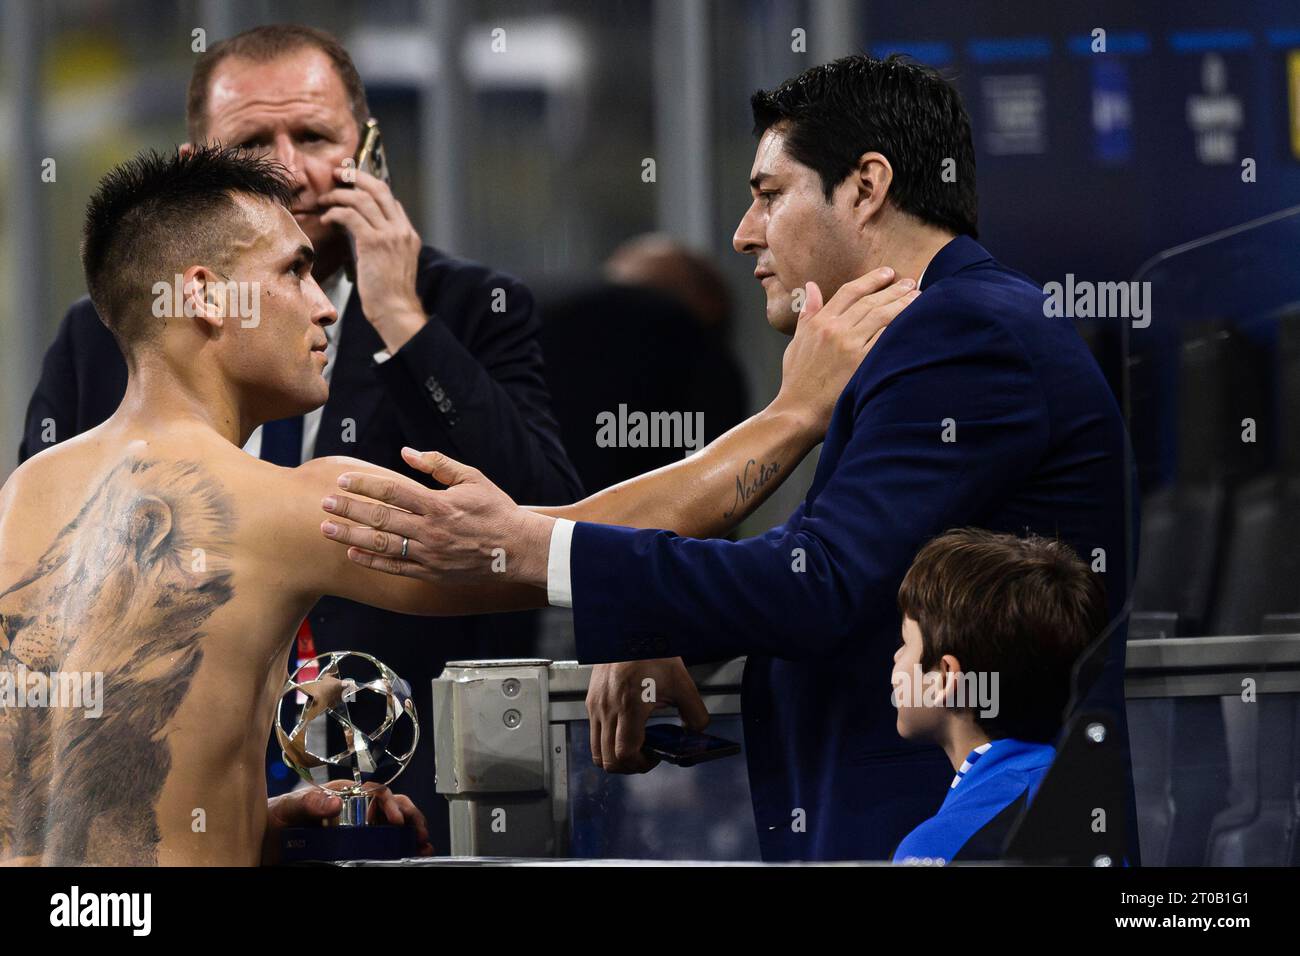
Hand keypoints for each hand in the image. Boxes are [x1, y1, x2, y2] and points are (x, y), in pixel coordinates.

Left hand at [261, 782, 433, 863]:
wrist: (261, 845)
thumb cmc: (271, 821)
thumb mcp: (286, 809)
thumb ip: (307, 801)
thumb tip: (335, 800)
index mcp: (339, 795)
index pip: (374, 792)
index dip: (391, 803)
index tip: (396, 819)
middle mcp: (351, 809)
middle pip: (389, 806)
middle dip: (409, 815)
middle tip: (418, 830)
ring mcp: (354, 828)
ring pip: (391, 824)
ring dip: (410, 830)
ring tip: (421, 841)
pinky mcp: (352, 846)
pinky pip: (381, 842)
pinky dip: (401, 844)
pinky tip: (412, 849)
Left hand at [319, 168, 424, 351]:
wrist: (396, 310)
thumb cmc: (391, 294)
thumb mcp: (394, 263)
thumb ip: (385, 244)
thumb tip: (365, 232)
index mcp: (408, 234)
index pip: (390, 200)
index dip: (369, 188)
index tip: (352, 186)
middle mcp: (401, 229)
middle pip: (379, 189)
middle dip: (356, 176)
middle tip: (338, 173)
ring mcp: (389, 235)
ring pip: (362, 199)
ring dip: (339, 195)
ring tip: (325, 200)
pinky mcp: (373, 243)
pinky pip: (350, 216)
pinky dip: (335, 213)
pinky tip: (326, 219)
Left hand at [320, 447, 554, 587]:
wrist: (517, 549)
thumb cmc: (497, 510)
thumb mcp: (472, 478)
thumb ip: (438, 464)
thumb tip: (407, 453)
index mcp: (439, 504)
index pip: (392, 491)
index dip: (365, 484)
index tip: (344, 480)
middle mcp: (430, 531)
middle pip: (379, 518)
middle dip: (348, 509)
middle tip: (325, 502)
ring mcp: (429, 554)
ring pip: (381, 545)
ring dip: (350, 536)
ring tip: (327, 529)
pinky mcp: (431, 572)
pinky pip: (394, 567)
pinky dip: (371, 561)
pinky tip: (352, 554)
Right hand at [586, 658, 708, 772]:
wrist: (632, 630)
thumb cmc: (654, 652)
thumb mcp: (682, 684)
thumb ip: (695, 714)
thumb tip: (695, 733)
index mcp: (630, 706)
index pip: (624, 754)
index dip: (639, 765)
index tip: (653, 758)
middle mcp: (607, 709)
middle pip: (606, 759)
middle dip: (627, 766)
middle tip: (644, 758)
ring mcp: (596, 705)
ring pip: (595, 749)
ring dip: (613, 756)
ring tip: (633, 746)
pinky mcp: (591, 700)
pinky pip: (593, 732)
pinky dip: (606, 740)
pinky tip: (626, 728)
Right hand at [772, 266, 919, 433]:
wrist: (798, 411)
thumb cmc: (797, 381)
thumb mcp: (796, 343)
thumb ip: (807, 314)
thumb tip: (811, 287)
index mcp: (819, 323)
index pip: (849, 292)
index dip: (871, 279)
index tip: (888, 273)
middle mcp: (834, 330)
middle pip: (870, 301)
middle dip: (893, 289)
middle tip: (910, 283)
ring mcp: (849, 346)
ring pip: (881, 316)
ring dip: (902, 304)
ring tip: (918, 296)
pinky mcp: (861, 363)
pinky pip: (886, 338)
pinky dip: (900, 327)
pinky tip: (914, 321)